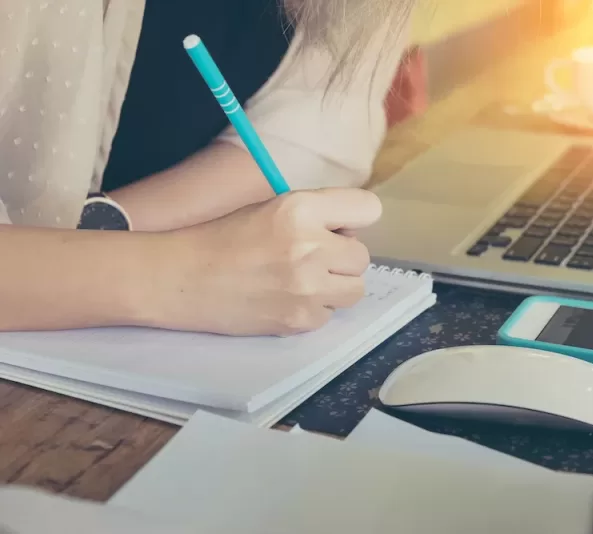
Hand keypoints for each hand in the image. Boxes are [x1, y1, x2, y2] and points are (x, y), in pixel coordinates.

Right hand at [154, 188, 381, 335]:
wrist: (178, 279)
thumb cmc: (221, 238)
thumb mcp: (271, 207)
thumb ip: (316, 214)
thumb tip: (351, 231)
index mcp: (301, 208)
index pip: (369, 209)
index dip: (353, 220)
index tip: (337, 228)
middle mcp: (310, 247)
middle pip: (362, 256)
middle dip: (341, 258)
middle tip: (311, 258)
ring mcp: (307, 287)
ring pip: (355, 289)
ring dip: (334, 286)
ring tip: (302, 281)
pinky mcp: (299, 320)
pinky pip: (329, 315)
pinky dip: (313, 310)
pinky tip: (284, 300)